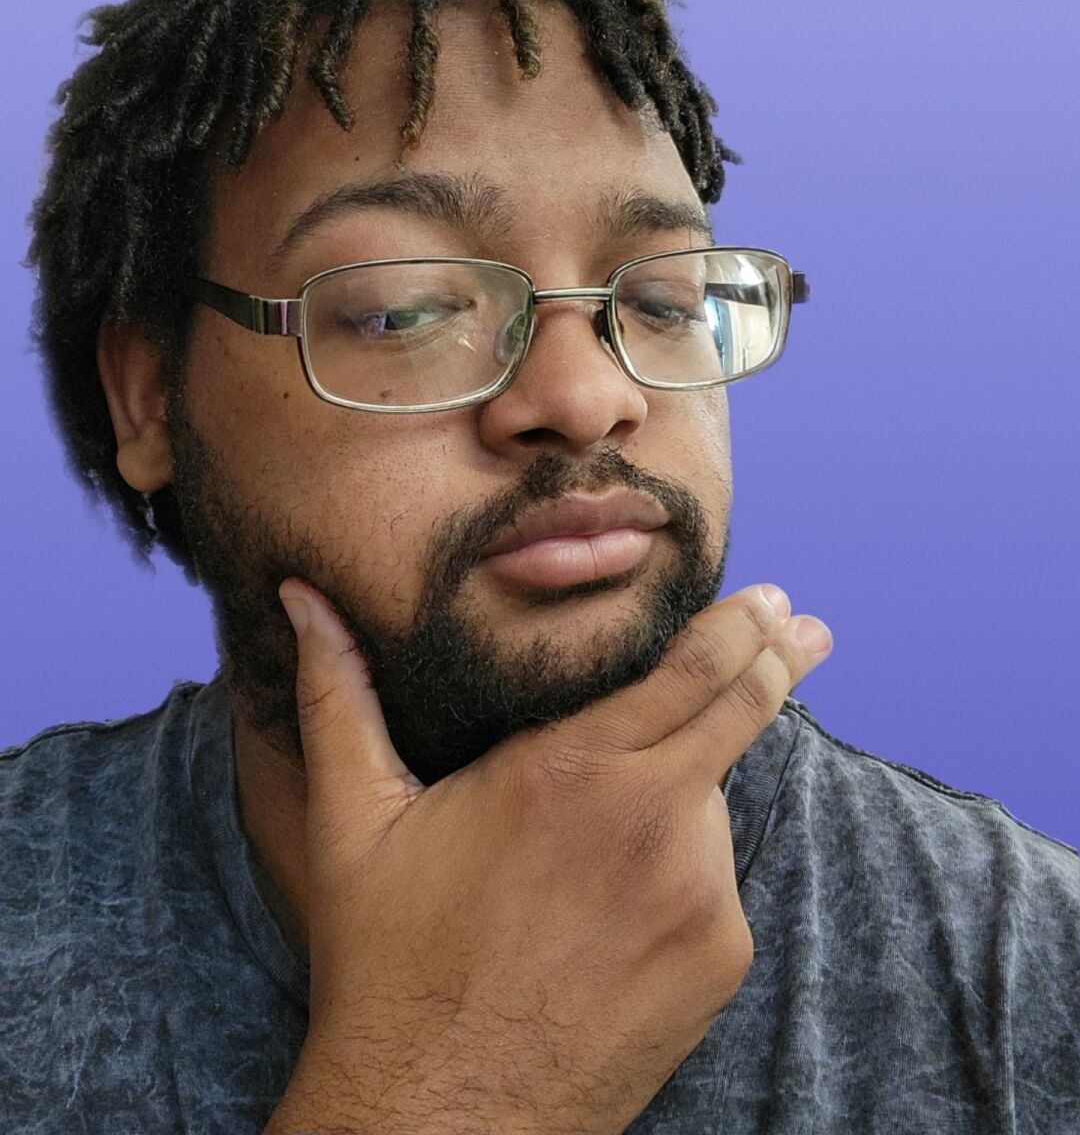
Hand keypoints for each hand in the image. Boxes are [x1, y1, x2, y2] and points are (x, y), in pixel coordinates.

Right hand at [263, 582, 831, 1134]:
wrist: (442, 1116)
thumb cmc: (389, 960)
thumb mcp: (353, 819)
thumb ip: (336, 692)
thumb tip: (302, 595)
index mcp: (568, 768)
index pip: (692, 667)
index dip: (741, 623)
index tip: (772, 595)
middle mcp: (651, 820)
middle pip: (744, 709)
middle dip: (778, 656)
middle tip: (804, 625)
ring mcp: (698, 895)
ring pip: (716, 799)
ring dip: (691, 782)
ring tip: (607, 829)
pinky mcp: (720, 958)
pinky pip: (717, 880)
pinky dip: (686, 863)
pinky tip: (617, 901)